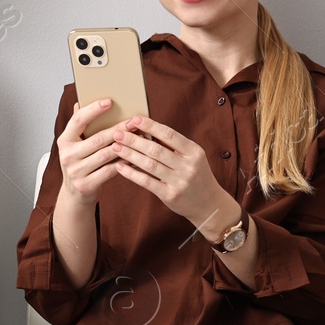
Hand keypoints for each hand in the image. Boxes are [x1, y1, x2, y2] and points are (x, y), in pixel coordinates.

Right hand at [55, 98, 124, 207]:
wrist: (75, 195)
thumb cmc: (80, 164)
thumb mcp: (74, 145)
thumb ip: (79, 126)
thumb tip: (79, 103)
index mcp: (64, 140)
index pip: (78, 120)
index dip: (93, 110)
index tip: (109, 102)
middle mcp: (67, 155)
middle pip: (97, 138)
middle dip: (118, 129)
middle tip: (133, 121)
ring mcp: (76, 171)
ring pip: (105, 155)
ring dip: (124, 146)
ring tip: (137, 138)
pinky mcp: (86, 185)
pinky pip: (109, 171)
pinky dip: (123, 164)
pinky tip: (134, 157)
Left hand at [108, 117, 235, 238]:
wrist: (209, 205)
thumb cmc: (197, 177)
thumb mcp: (193, 158)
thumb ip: (174, 146)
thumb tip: (148, 129)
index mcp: (194, 152)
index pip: (169, 134)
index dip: (150, 126)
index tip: (134, 119)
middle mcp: (188, 166)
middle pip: (156, 149)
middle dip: (134, 140)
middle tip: (117, 133)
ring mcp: (179, 182)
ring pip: (150, 165)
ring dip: (130, 155)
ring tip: (115, 147)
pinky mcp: (170, 196)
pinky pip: (147, 182)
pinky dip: (132, 174)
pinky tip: (120, 167)